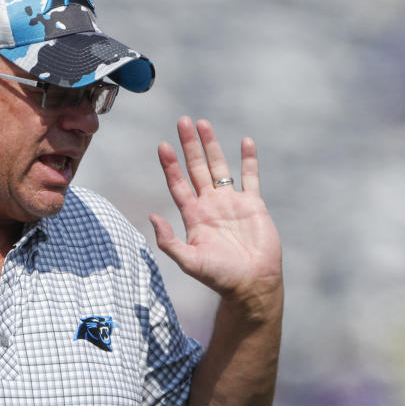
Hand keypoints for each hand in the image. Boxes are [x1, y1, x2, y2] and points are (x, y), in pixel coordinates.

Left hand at [149, 117, 281, 306]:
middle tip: (182, 122)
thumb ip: (169, 241)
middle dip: (189, 145)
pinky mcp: (253, 205)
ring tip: (203, 124)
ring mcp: (231, 202)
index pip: (178, 183)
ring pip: (220, 167)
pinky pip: (251, 177)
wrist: (251, 283)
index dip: (170, 165)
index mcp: (193, 215)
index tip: (163, 145)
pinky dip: (248, 160)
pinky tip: (245, 141)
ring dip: (212, 146)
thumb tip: (151, 217)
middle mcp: (210, 204)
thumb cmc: (219, 276)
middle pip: (196, 168)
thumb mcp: (189, 261)